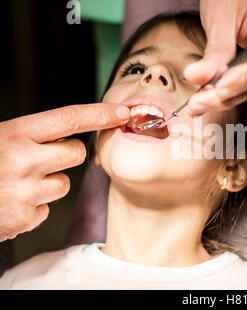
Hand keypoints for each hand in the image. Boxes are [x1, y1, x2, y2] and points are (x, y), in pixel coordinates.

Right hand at [0, 103, 129, 241]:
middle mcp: (24, 161)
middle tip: (42, 157)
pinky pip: (48, 207)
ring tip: (18, 182)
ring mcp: (27, 192)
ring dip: (49, 182)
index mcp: (14, 134)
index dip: (100, 113)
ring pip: (65, 184)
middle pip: (77, 153)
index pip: (69, 118)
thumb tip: (68, 132)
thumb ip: (30, 135)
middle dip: (67, 154)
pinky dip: (36, 204)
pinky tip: (13, 201)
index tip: (122, 112)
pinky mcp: (27, 218)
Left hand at [184, 0, 246, 115]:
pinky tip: (218, 92)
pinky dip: (240, 84)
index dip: (238, 81)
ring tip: (202, 101)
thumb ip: (214, 51)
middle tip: (197, 104)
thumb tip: (197, 79)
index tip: (209, 95)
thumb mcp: (221, 15)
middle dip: (229, 93)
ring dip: (232, 94)